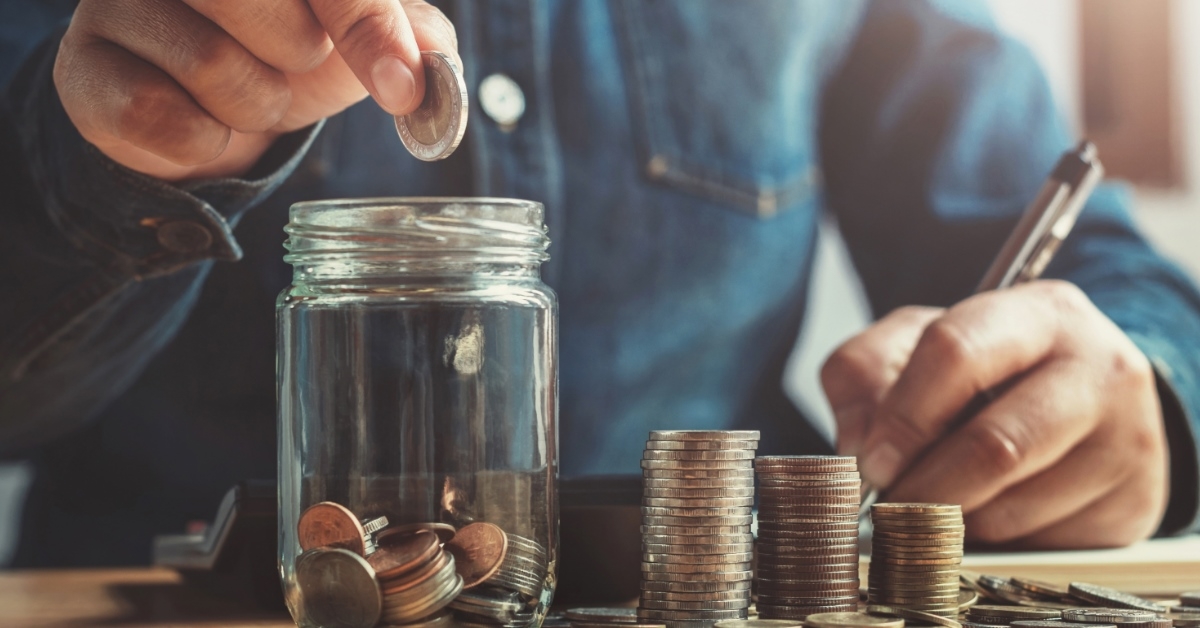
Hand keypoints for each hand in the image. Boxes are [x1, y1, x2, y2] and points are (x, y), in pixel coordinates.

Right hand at [54, 0, 459, 180]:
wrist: (198, 110)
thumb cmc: (282, 54)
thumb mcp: (358, 38)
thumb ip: (408, 36)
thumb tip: (434, 64)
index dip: (366, 25)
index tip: (401, 87)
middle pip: (263, 11)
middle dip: (296, 61)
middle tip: (283, 62)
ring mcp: (116, 2)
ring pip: (215, 67)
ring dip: (251, 106)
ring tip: (237, 92)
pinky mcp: (82, 67)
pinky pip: (163, 119)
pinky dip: (201, 142)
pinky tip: (191, 118)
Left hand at [821, 280, 1167, 547]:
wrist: (1087, 402)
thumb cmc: (989, 369)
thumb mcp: (917, 343)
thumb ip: (864, 372)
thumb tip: (855, 443)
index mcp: (1040, 312)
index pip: (956, 352)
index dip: (902, 417)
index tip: (871, 462)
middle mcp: (1099, 368)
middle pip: (995, 444)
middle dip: (924, 486)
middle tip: (890, 504)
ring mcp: (1127, 439)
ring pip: (1012, 506)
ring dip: (954, 518)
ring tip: (939, 500)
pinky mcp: (1133, 502)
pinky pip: (1040, 543)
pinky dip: (995, 540)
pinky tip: (990, 510)